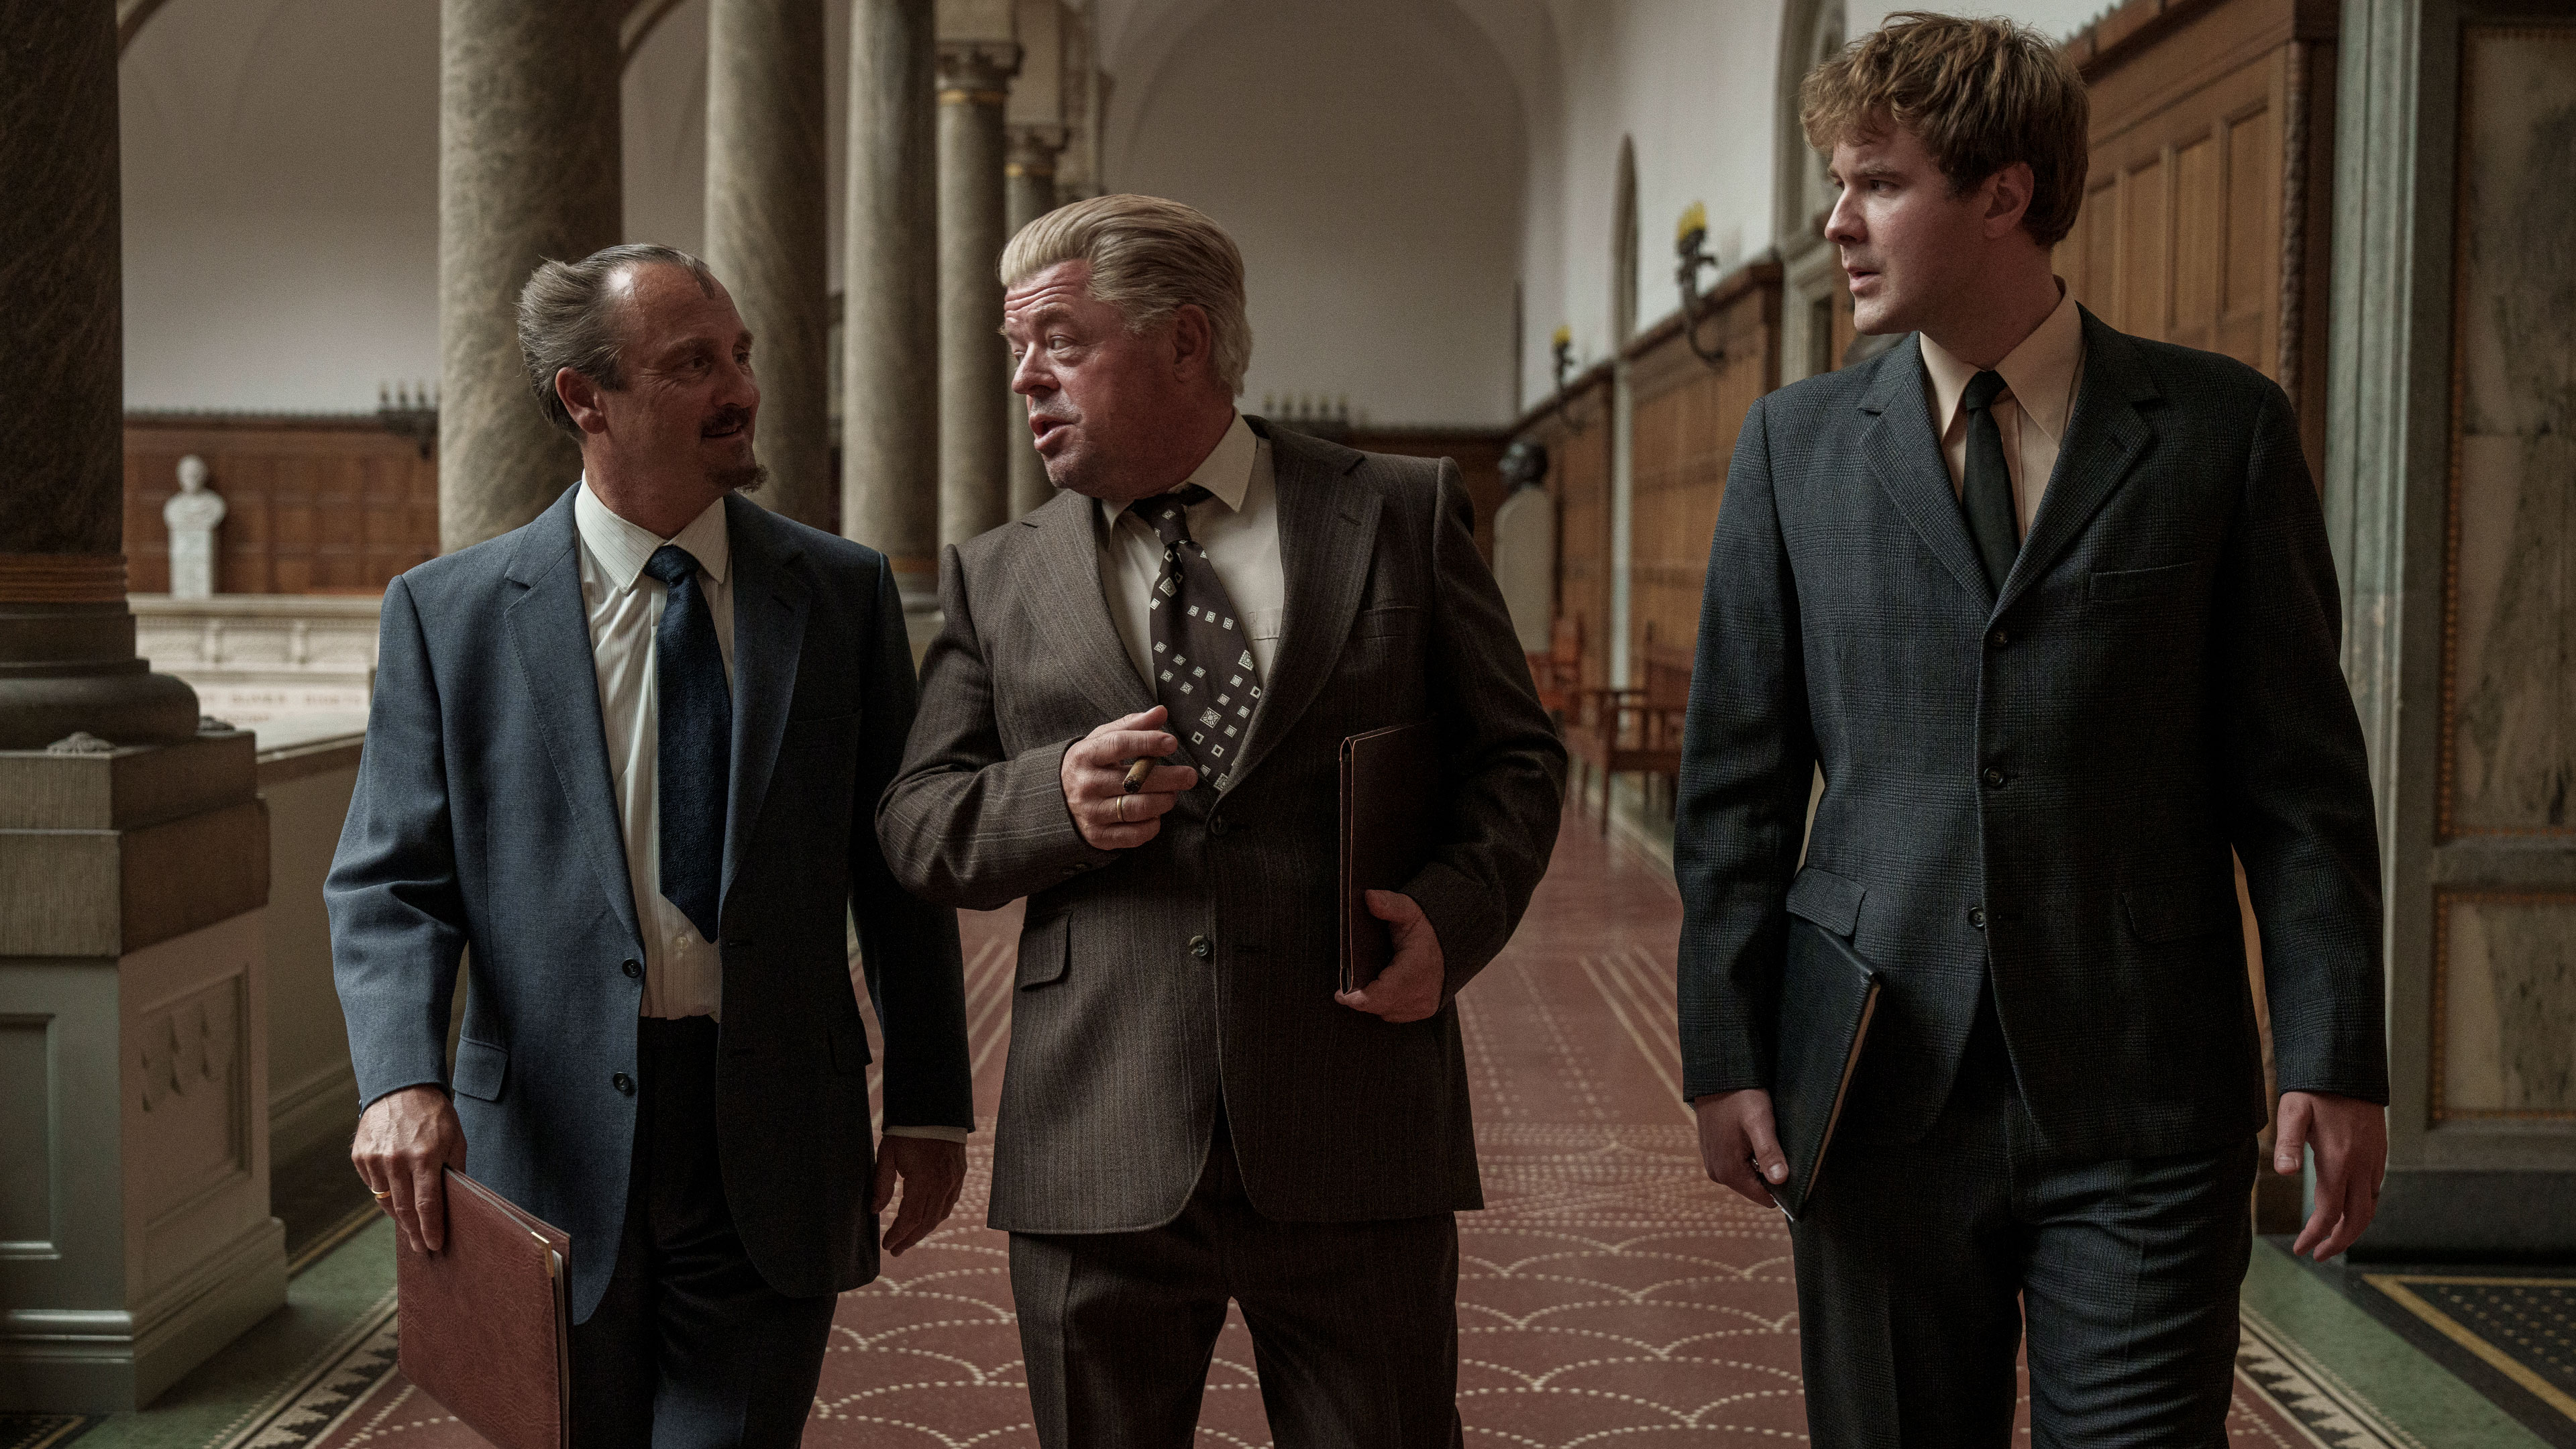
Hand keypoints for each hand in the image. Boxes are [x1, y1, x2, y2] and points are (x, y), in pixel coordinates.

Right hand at [352, 1084, 467, 1252]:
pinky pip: (372, 1186)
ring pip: (386, 1200)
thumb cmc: (434, 1115)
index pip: (427, 1204)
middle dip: (414, 1232)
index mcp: (425, 1157)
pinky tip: (395, 1195)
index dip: (430, 1229)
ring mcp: (375, 1159)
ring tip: (410, 1225)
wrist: (401, 1087)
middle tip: (421, 1247)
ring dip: (398, 1215)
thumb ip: (455, 1170)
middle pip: (404, 1209)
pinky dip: (384, 1194)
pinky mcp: (360, 1156)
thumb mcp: (455, 1139)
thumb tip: (456, 1202)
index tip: (434, 1245)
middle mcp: (396, 1160)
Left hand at [872, 1135, 966, 1255]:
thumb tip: (874, 1210)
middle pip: (927, 1222)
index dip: (898, 1235)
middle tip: (896, 1250)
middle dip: (910, 1239)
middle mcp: (942, 1184)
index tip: (887, 1245)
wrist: (935, 1107)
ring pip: (941, 1215)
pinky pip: (951, 1202)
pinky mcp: (960, 1173)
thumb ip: (882, 1184)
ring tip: (910, 1238)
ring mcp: (954, 1179)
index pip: (910, 1218)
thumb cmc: (908, 1130)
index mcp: (923, 1180)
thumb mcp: (888, 1154)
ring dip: (924, 1230)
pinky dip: (938, 1215)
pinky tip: (929, 1219)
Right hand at [1062, 705, 1196, 850]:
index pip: (1119, 745)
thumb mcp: (1103, 739)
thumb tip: (1161, 712)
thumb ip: (1133, 725)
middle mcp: (1086, 785)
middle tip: (1189, 776)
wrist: (1058, 797)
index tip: (1171, 743)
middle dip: (1169, 778)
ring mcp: (1091, 813)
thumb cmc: (1090, 763)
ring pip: (1137, 809)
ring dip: (1163, 801)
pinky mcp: (1098, 836)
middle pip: (1134, 781)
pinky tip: (1156, 814)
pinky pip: (1135, 835)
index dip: (1148, 742)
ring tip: (1173, 793)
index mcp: (1086, 755)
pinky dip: (1152, 825)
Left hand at [1334, 890, 1445, 1022]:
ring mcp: (1424, 1005)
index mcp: (1416, 969)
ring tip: (1368, 983)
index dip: (1356, 998)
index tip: (1340, 993)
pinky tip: (1384, 988)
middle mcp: (1422, 992)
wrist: (1453, 944)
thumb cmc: (1426, 927)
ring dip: (1374, 1000)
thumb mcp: (1409, 910)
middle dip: (1361, 997)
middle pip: (1378, 1006)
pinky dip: (1386, 1004)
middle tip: (1347, 987)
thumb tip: (1369, 896)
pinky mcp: (1425, 1010)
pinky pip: (1394, 1014)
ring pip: (1385, 1012)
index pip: (1379, 996)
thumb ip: (1389, 904)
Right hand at [1694, 1088, 1786, 1209]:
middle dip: (1769, 1170)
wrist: (1716, 1075)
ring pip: (1748, 1175)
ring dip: (1759, 1161)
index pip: (1765, 1198)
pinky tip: (1751, 1134)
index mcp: (1728, 1172)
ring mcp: (1713, 1163)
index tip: (1789, 1163)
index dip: (1781, 1185)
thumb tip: (1780, 1180)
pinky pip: (1737, 1163)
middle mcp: (1717, 1173)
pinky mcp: (1712, 1153)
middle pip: (1756, 1187)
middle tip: (1775, 1143)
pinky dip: (1748, 1154)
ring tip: (1763, 1136)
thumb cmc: (1740, 1096)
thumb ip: (1769, 1152)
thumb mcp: (1760, 1122)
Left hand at [2278, 1090, 2385, 1259]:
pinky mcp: (2379, 1152)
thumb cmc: (2313, 1090)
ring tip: (2330, 1238)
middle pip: (2358, 1219)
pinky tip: (2347, 1208)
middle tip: (2317, 1255)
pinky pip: (2375, 1190)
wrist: (2346, 1068)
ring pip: (2369, 1206)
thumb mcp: (2292, 1112)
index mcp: (2339, 1161)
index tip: (2301, 1250)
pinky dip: (2362, 1207)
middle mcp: (2362, 1166)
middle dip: (2339, 1242)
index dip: (2316, 1236)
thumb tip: (2282, 1173)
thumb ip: (2287, 1143)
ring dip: (2352, 1227)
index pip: (2330, 1213)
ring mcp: (2374, 1160)